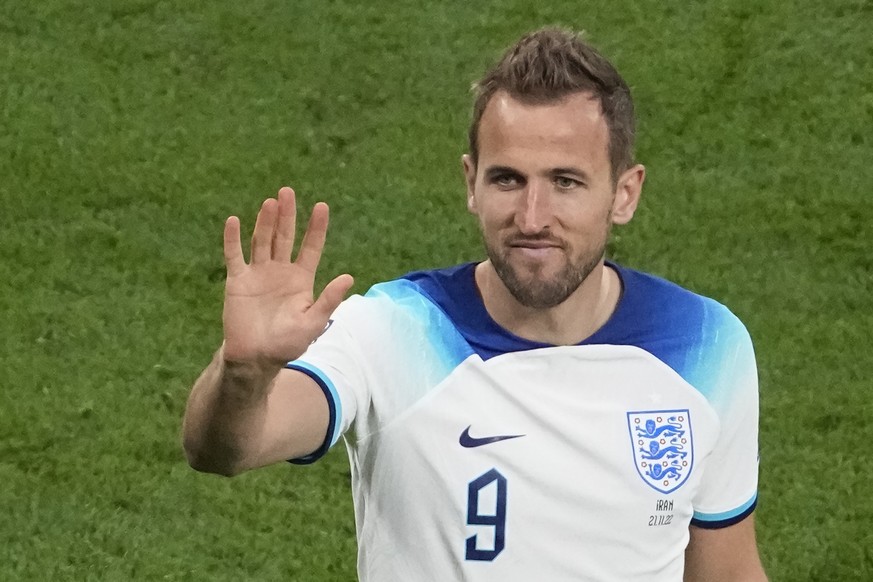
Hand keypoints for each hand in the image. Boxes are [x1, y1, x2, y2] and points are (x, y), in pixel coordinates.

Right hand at [221, 187, 352, 369]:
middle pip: (284, 237)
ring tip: (270, 202)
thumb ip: (329, 299)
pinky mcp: (237, 281)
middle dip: (287, 215)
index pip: (311, 247)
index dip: (316, 228)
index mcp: (301, 279)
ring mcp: (258, 274)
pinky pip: (234, 256)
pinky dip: (233, 239)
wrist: (256, 358)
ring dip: (265, 222)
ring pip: (262, 241)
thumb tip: (349, 277)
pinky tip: (234, 221)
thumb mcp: (313, 322)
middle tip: (288, 192)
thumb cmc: (287, 344)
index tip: (322, 206)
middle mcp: (280, 271)